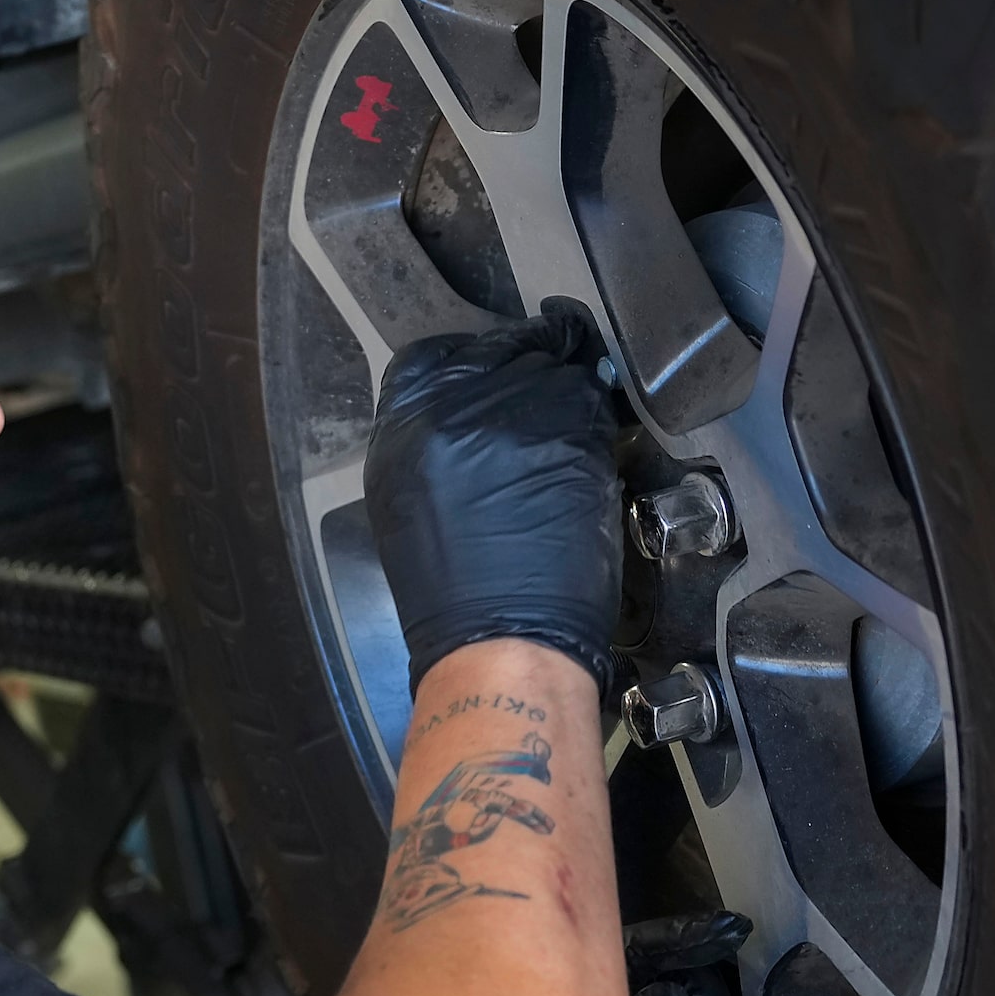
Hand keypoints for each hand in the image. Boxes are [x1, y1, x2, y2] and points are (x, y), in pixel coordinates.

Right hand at [365, 311, 622, 695]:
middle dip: (522, 368)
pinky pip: (588, 398)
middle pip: (496, 352)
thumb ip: (431, 442)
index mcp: (400, 433)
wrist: (501, 643)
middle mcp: (450, 415)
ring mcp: (512, 420)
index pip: (431, 358)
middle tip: (543, 392)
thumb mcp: (408, 504)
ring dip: (563, 391)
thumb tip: (471, 410)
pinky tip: (589, 444)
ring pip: (548, 370)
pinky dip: (594, 416)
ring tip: (566, 428)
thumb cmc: (453, 595)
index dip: (468, 359)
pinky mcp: (569, 436)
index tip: (491, 368)